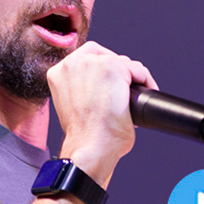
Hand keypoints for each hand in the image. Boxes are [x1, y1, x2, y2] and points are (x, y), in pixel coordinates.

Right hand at [48, 41, 156, 187]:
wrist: (90, 146)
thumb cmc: (84, 135)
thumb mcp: (72, 105)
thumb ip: (80, 88)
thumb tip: (100, 87)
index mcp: (58, 72)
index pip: (88, 59)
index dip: (103, 71)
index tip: (112, 85)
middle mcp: (72, 63)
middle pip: (106, 56)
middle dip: (120, 72)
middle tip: (125, 92)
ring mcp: (93, 62)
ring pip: (123, 63)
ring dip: (132, 77)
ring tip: (134, 96)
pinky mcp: (113, 67)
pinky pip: (137, 69)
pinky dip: (145, 81)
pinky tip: (145, 93)